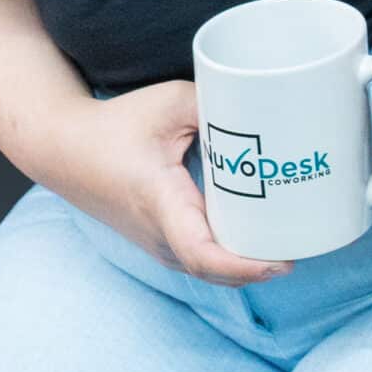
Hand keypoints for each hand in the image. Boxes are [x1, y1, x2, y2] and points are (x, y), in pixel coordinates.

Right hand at [38, 79, 295, 287]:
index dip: (244, 266)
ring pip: (209, 267)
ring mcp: (159, 243)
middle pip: (216, 268)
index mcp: (161, 203)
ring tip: (292, 241)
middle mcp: (160, 234)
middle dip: (262, 265)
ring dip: (248, 262)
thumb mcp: (170, 103)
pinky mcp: (161, 238)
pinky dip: (231, 254)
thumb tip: (267, 109)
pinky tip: (260, 237)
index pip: (203, 253)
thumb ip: (219, 103)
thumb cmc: (116, 126)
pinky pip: (201, 256)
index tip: (282, 261)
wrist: (65, 150)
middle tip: (307, 241)